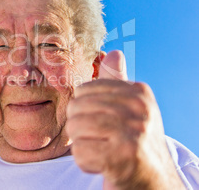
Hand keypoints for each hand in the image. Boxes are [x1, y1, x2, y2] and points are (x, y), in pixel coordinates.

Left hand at [66, 50, 183, 188]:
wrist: (154, 183)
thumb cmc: (135, 143)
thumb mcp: (130, 109)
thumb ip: (118, 82)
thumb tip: (113, 52)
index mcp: (138, 92)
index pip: (83, 90)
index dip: (84, 110)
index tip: (104, 125)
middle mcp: (139, 108)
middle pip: (75, 108)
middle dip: (80, 129)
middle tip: (101, 141)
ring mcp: (133, 132)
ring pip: (74, 129)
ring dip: (83, 146)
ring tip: (102, 151)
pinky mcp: (122, 157)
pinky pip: (79, 153)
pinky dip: (86, 163)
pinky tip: (104, 165)